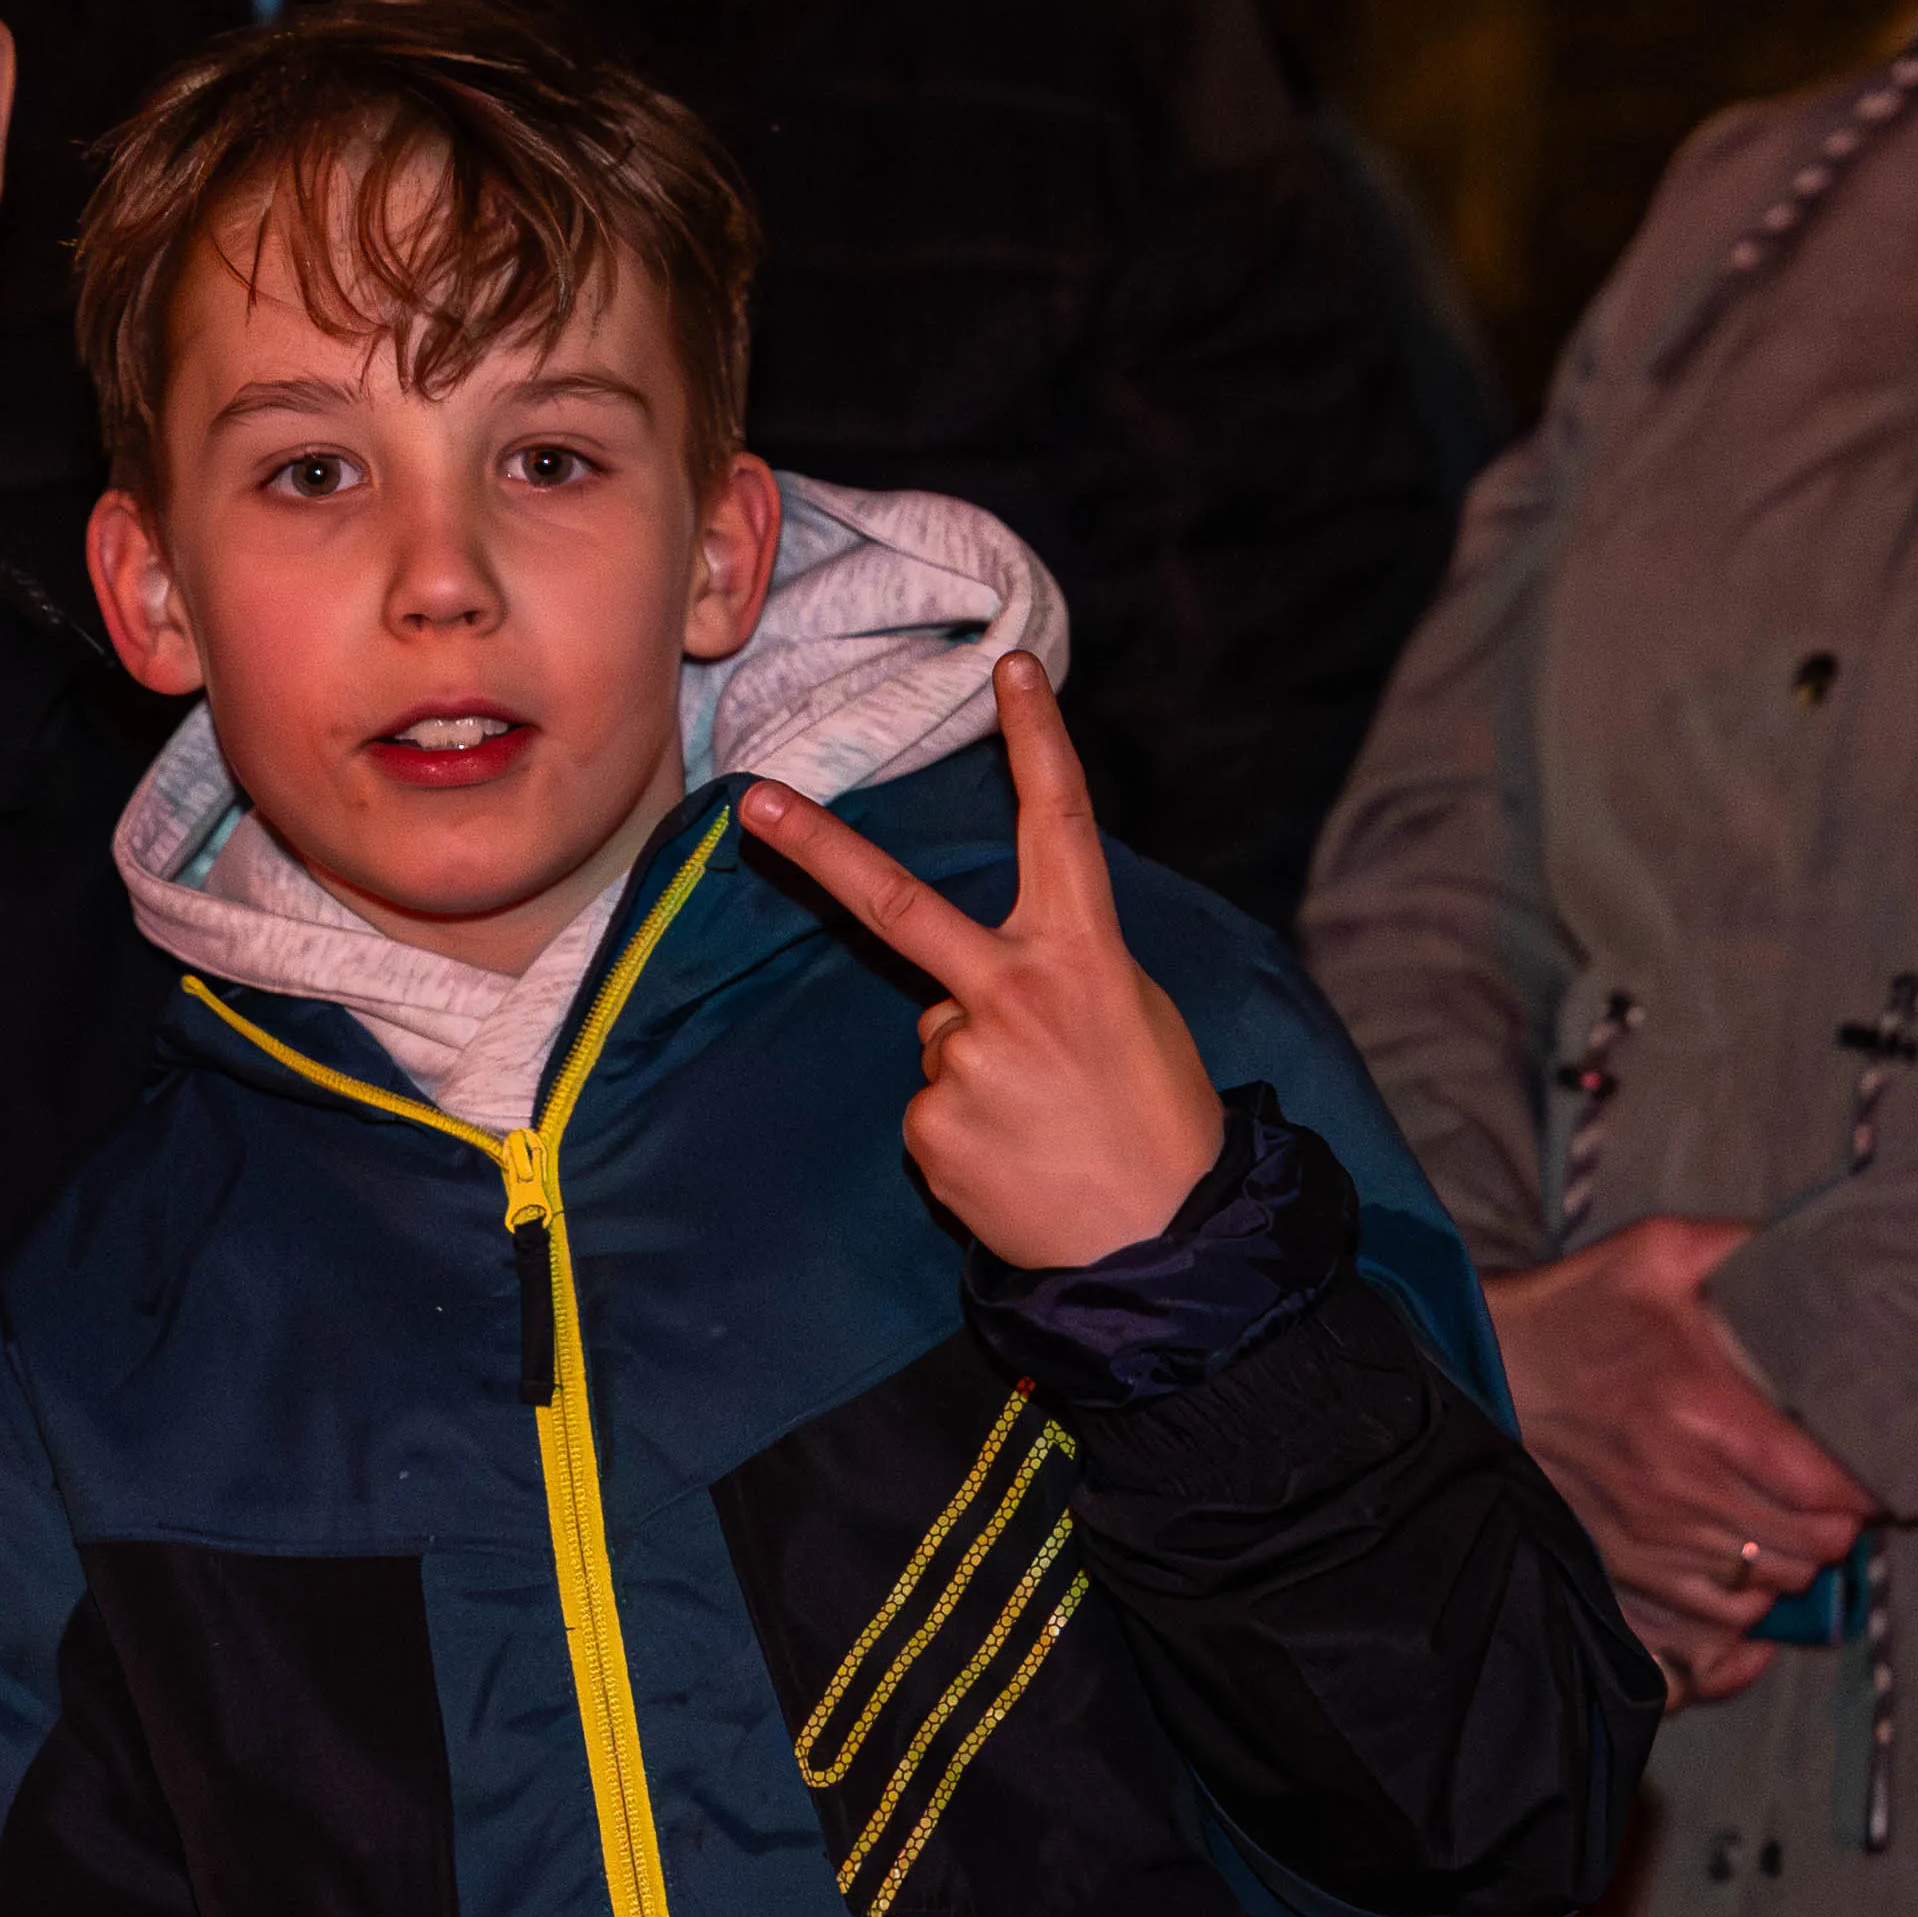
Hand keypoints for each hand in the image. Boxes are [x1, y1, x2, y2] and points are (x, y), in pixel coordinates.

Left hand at [738, 652, 1224, 1268]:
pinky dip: (966, 1127)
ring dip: (979, 1068)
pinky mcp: (931, 1127)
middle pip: (897, 903)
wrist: (1167, 1247)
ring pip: (941, 1035)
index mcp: (1085, 953)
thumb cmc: (1160, 1122)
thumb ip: (1062, 969)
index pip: (1059, 825)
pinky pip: (932, 1104)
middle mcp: (1016, 992)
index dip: (1038, 740)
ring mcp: (965, 1060)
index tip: (1009, 670)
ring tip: (1043, 1120)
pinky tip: (1017, 1155)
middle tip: (750, 799)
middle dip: (816, 846)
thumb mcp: (1138, 1014)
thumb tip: (988, 980)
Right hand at [1486, 1218, 1876, 1702]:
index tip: (1875, 1471)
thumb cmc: (1571, 1311)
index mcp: (1702, 1410)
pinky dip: (1746, 1608)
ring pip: (1766, 1590)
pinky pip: (1712, 1622)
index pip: (1823, 1487)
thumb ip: (1741, 1246)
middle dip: (1840, 1529)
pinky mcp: (1620, 1567)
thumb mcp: (1656, 1252)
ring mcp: (1649, 1539)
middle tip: (1843, 1499)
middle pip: (1806, 1548)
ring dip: (1794, 1565)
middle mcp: (1680, 1489)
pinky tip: (1749, 1571)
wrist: (1474, 1369)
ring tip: (1797, 1530)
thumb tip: (1817, 1246)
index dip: (1868, 1490)